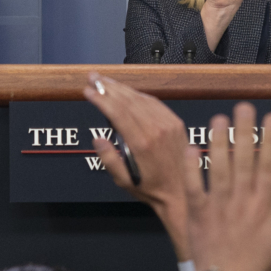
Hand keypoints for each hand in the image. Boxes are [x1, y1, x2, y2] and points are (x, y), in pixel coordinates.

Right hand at [84, 73, 190, 259]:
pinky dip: (139, 95)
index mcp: (142, 143)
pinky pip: (155, 103)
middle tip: (92, 78)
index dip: (101, 98)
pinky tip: (128, 92)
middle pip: (128, 100)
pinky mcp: (176, 123)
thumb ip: (109, 159)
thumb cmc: (152, 188)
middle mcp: (156, 129)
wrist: (183, 192)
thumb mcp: (124, 181)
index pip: (117, 112)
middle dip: (108, 87)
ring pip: (141, 98)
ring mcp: (168, 124)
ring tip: (106, 82)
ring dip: (122, 88)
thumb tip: (97, 138)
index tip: (88, 90)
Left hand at [181, 102, 270, 270]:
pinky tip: (190, 147)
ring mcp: (218, 206)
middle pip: (244, 160)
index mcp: (264, 205)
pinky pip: (193, 186)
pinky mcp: (197, 213)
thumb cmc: (257, 261)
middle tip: (244, 106)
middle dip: (245, 131)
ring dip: (219, 142)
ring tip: (220, 118)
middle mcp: (242, 201)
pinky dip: (191, 168)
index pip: (270, 165)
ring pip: (219, 168)